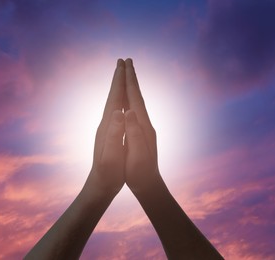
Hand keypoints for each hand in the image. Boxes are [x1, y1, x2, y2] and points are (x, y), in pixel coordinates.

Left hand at [86, 59, 125, 196]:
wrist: (100, 184)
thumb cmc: (108, 173)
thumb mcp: (112, 155)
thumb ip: (114, 134)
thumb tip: (118, 112)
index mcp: (108, 125)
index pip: (114, 98)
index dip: (119, 81)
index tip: (123, 64)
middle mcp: (105, 123)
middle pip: (112, 95)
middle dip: (117, 78)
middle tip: (122, 61)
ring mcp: (107, 128)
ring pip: (113, 102)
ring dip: (118, 87)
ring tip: (122, 76)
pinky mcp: (109, 133)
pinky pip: (115, 111)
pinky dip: (120, 101)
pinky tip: (122, 102)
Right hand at [124, 59, 162, 195]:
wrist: (149, 183)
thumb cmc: (139, 172)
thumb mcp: (136, 154)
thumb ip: (133, 132)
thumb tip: (128, 111)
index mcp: (142, 126)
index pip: (134, 98)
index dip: (129, 81)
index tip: (125, 65)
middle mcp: (145, 123)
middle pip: (138, 96)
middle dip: (132, 78)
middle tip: (127, 60)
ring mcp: (144, 127)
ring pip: (137, 101)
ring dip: (132, 86)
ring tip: (128, 75)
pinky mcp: (142, 133)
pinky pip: (136, 110)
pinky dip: (132, 99)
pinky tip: (130, 100)